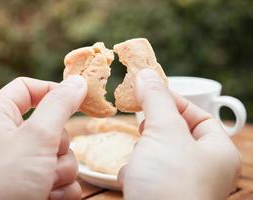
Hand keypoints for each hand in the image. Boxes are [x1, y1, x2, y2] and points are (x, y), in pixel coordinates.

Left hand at [0, 76, 86, 199]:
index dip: (53, 91)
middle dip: (58, 147)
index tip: (77, 99)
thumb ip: (59, 106)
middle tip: (46, 160)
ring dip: (60, 172)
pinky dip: (61, 188)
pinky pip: (63, 178)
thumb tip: (77, 82)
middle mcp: (11, 139)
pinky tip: (48, 196)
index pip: (28, 89)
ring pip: (62, 155)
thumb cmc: (0, 182)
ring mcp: (25, 164)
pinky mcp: (35, 185)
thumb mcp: (35, 137)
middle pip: (53, 127)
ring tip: (42, 185)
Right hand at [120, 69, 240, 199]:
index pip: (197, 114)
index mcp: (217, 151)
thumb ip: (156, 99)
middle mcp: (203, 168)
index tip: (148, 90)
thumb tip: (145, 72)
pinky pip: (150, 173)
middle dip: (155, 126)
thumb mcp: (164, 131)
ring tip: (137, 155)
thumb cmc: (169, 182)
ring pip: (160, 153)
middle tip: (141, 120)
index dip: (172, 100)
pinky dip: (138, 170)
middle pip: (177, 133)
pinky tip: (131, 177)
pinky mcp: (161, 194)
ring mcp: (181, 183)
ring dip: (144, 150)